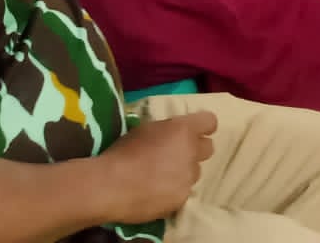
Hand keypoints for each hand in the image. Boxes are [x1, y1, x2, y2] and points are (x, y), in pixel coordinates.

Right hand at [99, 112, 216, 222]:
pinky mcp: (182, 198)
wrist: (109, 186)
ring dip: (183, 173)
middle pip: (207, 148)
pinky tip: (156, 193)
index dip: (202, 127)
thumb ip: (167, 129)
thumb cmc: (122, 152)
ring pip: (195, 172)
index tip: (191, 132)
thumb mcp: (146, 129)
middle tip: (175, 156)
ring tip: (161, 178)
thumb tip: (173, 135)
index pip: (210, 122)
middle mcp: (192, 151)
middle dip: (195, 151)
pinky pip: (183, 191)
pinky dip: (173, 192)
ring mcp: (188, 176)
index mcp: (184, 129)